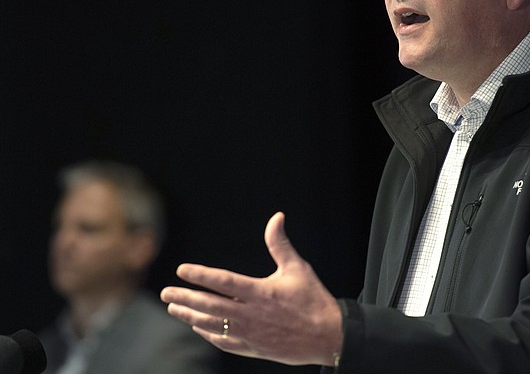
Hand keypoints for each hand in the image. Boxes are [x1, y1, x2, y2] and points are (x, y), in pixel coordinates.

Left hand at [160, 212, 342, 365]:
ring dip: (190, 316)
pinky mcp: (252, 347)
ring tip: (174, 308)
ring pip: (211, 324)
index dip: (201, 275)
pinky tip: (198, 327)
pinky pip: (223, 341)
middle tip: (165, 292)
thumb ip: (280, 244)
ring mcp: (250, 333)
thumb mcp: (298, 268)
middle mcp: (251, 314)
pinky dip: (207, 333)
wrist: (327, 336)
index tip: (182, 269)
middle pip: (210, 305)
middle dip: (185, 297)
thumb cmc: (313, 299)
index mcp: (261, 292)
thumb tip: (276, 217)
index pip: (223, 282)